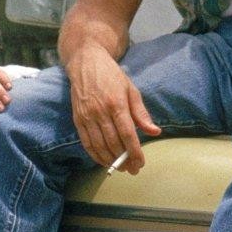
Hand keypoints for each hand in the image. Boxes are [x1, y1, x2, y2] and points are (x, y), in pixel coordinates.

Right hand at [67, 45, 159, 172]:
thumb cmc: (111, 75)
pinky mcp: (77, 119)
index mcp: (116, 103)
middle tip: (132, 170)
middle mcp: (100, 111)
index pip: (127, 134)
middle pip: (113, 142)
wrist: (85, 62)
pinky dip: (95, 155)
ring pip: (99, 145)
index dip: (134, 151)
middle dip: (124, 159)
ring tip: (120, 168)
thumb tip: (155, 131)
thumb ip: (141, 113)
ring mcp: (87, 116)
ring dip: (110, 160)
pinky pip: (86, 142)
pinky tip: (104, 161)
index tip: (140, 163)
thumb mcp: (131, 89)